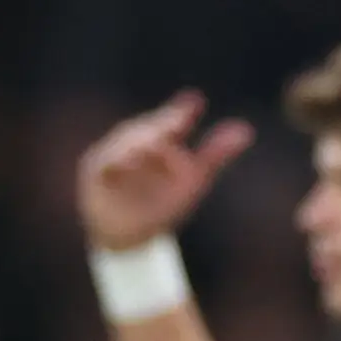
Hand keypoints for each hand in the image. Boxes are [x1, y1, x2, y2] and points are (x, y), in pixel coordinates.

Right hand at [77, 90, 253, 250]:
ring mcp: (112, 156)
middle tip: (177, 120)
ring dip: (138, 142)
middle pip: (145, 129)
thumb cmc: (161, 204)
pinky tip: (130, 159)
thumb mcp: (193, 180)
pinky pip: (103, 165)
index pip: (170, 123)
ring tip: (156, 140)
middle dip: (160, 124)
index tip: (194, 102)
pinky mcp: (94, 173)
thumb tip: (246, 130)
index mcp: (158, 140)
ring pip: (123, 143)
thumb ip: (214, 154)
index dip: (180, 113)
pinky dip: (115, 161)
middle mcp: (133, 142)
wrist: (131, 238)